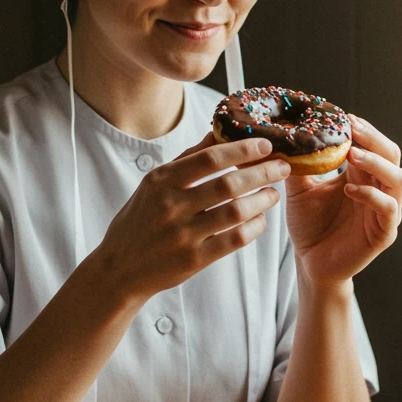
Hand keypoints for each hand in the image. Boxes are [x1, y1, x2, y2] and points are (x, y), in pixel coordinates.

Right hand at [94, 131, 291, 300]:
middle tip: (282, 167)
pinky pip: (234, 240)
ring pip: (235, 212)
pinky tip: (260, 220)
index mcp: (161, 181)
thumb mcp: (153, 185)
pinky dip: (253, 228)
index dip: (242, 149)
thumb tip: (217, 132)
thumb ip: (186, 160)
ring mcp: (182, 234)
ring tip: (274, 193)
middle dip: (262, 172)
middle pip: (228, 184)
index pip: (209, 158)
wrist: (120, 269)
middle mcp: (171, 206)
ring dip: (262, 200)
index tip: (265, 145)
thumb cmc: (140, 221)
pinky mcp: (194, 260)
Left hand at [283, 114, 401, 287]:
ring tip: (352, 155)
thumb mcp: (299, 190)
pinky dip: (372, 196)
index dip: (364, 130)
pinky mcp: (384, 233)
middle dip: (374, 139)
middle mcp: (379, 190)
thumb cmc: (309, 226)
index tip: (345, 117)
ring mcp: (385, 212)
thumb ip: (299, 165)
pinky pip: (388, 209)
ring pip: (397, 179)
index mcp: (363, 176)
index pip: (375, 145)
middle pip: (392, 156)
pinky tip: (349, 190)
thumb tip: (287, 137)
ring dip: (376, 163)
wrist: (309, 263)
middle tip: (352, 128)